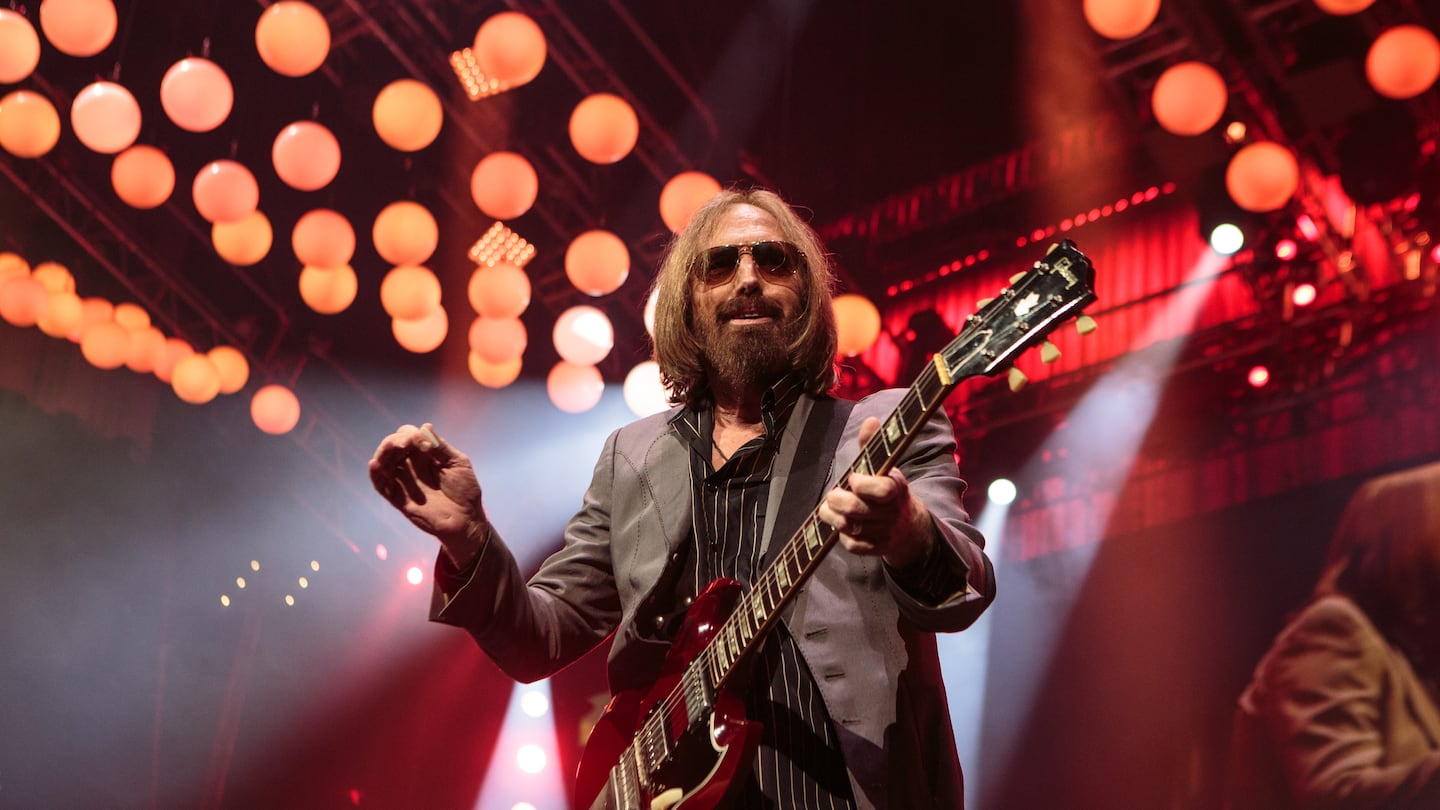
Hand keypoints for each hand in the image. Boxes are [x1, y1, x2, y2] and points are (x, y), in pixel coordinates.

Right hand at [369, 422, 486, 566]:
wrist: (466, 520)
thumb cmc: (465, 490)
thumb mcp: (457, 463)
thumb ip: (441, 447)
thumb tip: (425, 426)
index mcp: (425, 454)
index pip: (408, 435)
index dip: (412, 435)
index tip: (427, 446)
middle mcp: (411, 465)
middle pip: (393, 446)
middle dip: (396, 441)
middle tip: (406, 443)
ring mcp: (403, 480)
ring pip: (384, 462)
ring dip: (384, 452)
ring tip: (392, 448)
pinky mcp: (397, 498)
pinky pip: (380, 484)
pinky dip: (375, 474)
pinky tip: (375, 464)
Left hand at [818, 417, 933, 568]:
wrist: (908, 525)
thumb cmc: (887, 489)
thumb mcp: (883, 467)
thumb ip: (873, 445)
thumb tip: (870, 420)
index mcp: (896, 487)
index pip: (882, 490)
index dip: (862, 484)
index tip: (853, 478)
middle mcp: (892, 511)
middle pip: (856, 510)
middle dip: (837, 500)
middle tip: (834, 495)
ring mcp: (885, 531)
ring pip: (850, 527)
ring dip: (834, 517)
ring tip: (831, 508)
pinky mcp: (878, 548)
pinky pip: (853, 546)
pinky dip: (843, 536)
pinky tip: (843, 526)